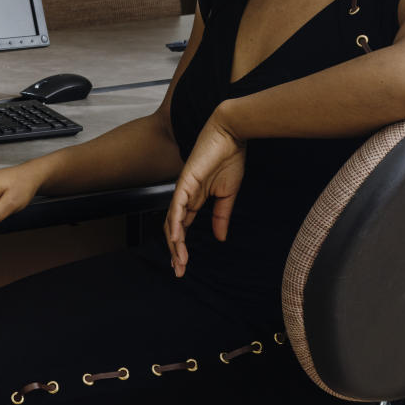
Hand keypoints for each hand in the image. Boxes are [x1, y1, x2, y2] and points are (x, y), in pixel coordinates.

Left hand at [164, 112, 245, 277]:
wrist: (232, 134)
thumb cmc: (229, 157)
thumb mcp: (228, 194)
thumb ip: (221, 216)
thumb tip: (220, 238)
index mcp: (195, 198)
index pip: (183, 226)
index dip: (181, 246)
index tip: (183, 265)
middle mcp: (186, 195)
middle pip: (174, 227)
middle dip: (175, 251)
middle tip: (178, 271)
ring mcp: (184, 188)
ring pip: (172, 220)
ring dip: (175, 243)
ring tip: (179, 261)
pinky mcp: (186, 180)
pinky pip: (178, 205)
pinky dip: (176, 222)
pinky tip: (177, 238)